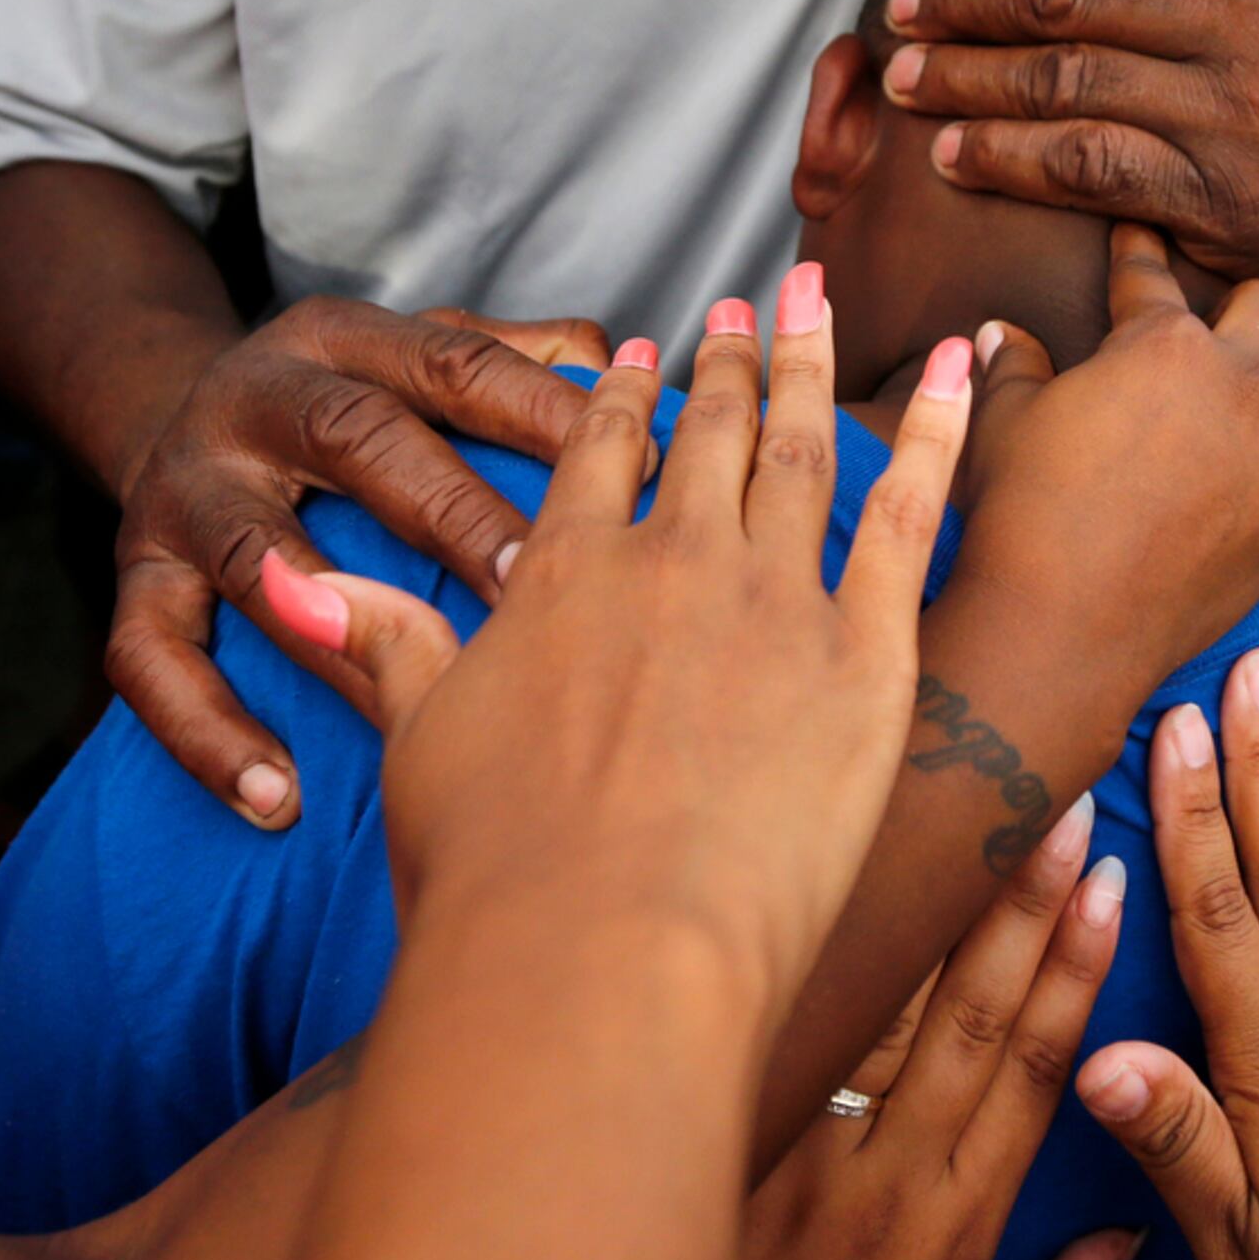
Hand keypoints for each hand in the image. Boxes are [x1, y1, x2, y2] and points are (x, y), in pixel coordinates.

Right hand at [105, 297, 596, 825]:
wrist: (166, 408)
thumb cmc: (342, 406)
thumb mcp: (412, 359)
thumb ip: (510, 362)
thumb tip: (620, 367)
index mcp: (344, 342)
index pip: (454, 366)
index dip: (540, 414)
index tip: (635, 474)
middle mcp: (255, 400)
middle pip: (357, 439)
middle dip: (452, 513)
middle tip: (534, 590)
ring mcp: (184, 489)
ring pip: (256, 556)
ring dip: (336, 637)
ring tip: (405, 711)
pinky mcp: (131, 575)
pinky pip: (150, 657)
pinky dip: (208, 730)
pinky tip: (277, 797)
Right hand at [295, 285, 976, 1004]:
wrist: (600, 954)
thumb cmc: (497, 876)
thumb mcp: (418, 745)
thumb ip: (385, 643)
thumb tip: (291, 582)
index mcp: (565, 577)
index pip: (597, 458)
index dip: (621, 399)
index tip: (640, 354)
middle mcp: (672, 563)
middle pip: (708, 435)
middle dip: (726, 362)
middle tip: (746, 305)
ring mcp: (774, 601)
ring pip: (803, 450)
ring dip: (811, 366)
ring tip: (818, 305)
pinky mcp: (865, 658)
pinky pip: (913, 516)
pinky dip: (943, 431)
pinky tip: (967, 368)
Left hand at [713, 806, 1135, 1259]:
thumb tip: (1127, 1243)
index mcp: (955, 1233)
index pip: (1038, 1072)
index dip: (1077, 970)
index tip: (1109, 880)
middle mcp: (883, 1181)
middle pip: (969, 1016)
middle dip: (1018, 903)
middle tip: (1051, 801)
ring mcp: (794, 1160)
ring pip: (867, 1010)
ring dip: (915, 911)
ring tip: (942, 808)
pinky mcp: (720, 1154)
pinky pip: (774, 1041)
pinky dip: (800, 964)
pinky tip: (809, 876)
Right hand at [951, 228, 1258, 695]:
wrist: (1069, 625)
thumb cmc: (1024, 514)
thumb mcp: (1003, 423)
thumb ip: (1014, 364)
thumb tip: (1001, 332)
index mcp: (1163, 343)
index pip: (1152, 276)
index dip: (1138, 250)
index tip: (1139, 233)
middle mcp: (1240, 383)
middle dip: (1230, 305)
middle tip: (1202, 324)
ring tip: (1239, 395)